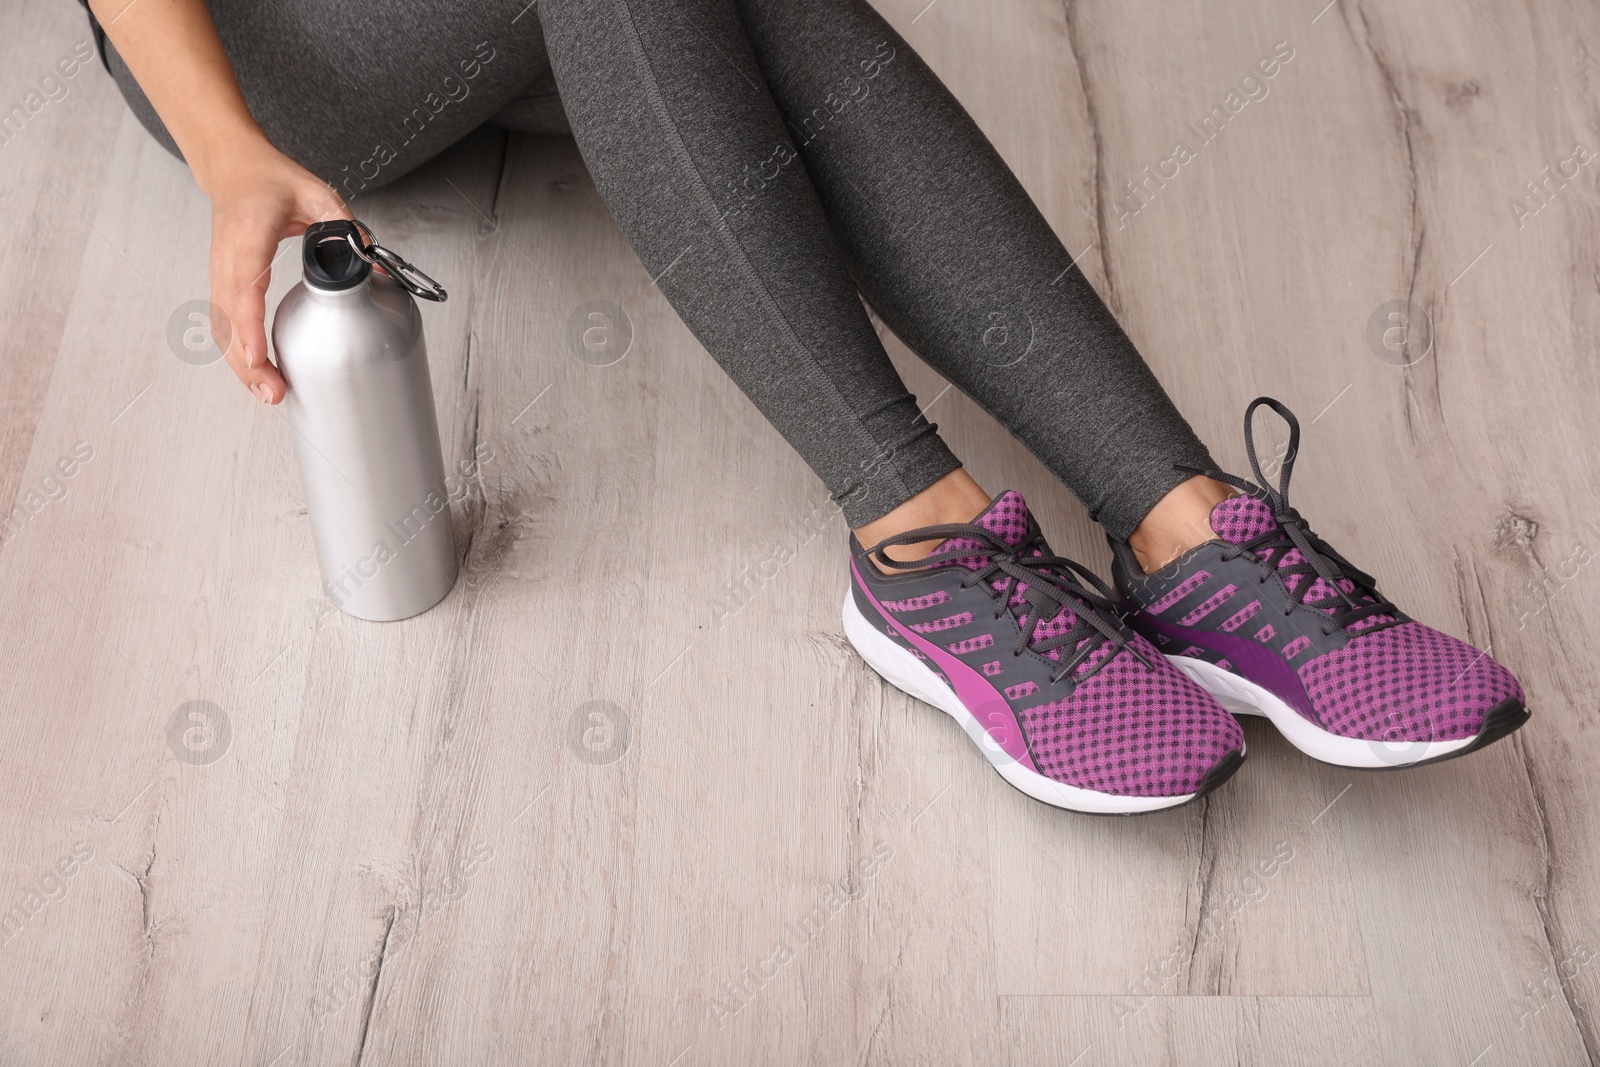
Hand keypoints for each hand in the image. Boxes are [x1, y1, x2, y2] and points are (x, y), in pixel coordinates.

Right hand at [201, 139, 350, 404]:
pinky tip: (256, 374)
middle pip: (229, 320)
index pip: (245, 286)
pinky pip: (224, 323)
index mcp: (249, 236)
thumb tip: (374, 265)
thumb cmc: (269, 180)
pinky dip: (237, 352)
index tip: (258, 358)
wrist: (233, 167)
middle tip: (274, 393)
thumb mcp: (317, 193)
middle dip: (248, 362)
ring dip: (240, 365)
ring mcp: (220, 272)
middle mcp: (228, 258)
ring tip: (268, 394)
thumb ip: (347, 227)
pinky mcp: (222, 283)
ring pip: (222, 327)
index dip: (249, 325)